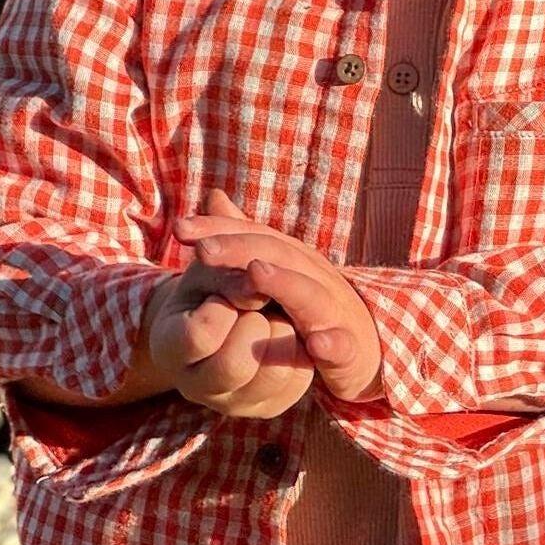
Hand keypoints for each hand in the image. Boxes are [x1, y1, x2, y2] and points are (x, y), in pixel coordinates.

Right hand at [144, 208, 319, 418]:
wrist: (226, 318)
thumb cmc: (212, 286)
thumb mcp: (210, 267)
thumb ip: (227, 269)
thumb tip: (256, 286)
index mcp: (169, 349)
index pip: (199, 336)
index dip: (223, 305)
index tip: (227, 291)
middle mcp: (196, 386)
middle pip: (235, 365)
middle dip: (256, 323)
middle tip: (257, 306)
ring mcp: (234, 403)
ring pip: (274, 374)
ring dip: (282, 333)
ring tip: (273, 318)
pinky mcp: (269, 406)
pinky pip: (299, 380)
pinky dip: (301, 348)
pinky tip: (287, 333)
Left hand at [171, 186, 385, 405]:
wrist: (365, 345)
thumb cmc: (310, 305)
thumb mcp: (276, 269)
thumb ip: (244, 237)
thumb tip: (213, 195)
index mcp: (293, 258)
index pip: (254, 235)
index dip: (219, 229)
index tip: (179, 228)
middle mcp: (314, 276)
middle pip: (277, 255)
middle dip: (240, 250)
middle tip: (203, 249)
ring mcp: (333, 311)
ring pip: (309, 294)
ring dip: (284, 282)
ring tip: (255, 273)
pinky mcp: (348, 348)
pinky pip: (342, 345)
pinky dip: (331, 343)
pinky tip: (315, 343)